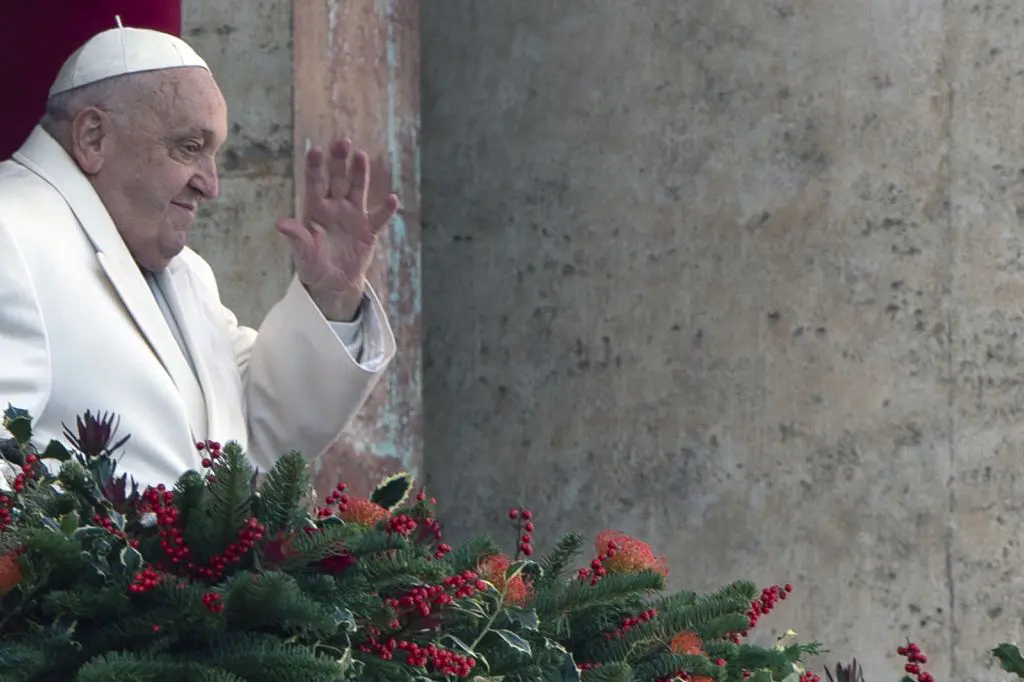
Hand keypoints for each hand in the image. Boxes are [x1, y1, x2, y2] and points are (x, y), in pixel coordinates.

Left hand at [275, 137, 398, 320]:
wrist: (333, 283)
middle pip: (338, 179)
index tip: (316, 150)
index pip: (315, 183)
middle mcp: (335, 207)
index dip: (316, 167)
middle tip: (342, 141)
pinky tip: (393, 199)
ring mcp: (353, 216)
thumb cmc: (313, 266)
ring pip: (357, 190)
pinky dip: (387, 209)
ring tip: (361, 155)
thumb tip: (280, 224)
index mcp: (316, 210)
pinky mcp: (369, 230)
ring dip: (360, 173)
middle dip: (339, 161)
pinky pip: (379, 217)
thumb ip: (296, 237)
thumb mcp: (303, 254)